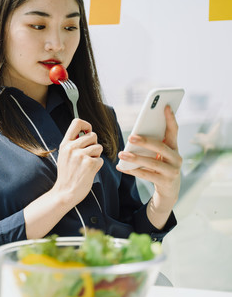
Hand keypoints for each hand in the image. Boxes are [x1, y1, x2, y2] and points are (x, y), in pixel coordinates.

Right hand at [54, 118, 103, 206]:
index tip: (87, 132)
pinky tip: (89, 171)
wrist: (65, 192)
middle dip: (94, 145)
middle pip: (92, 135)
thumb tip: (86, 131)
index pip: (77, 122)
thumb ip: (72, 143)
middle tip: (88, 155)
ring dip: (96, 156)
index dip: (86, 125)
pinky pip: (101, 159)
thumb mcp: (64, 155)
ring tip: (87, 164)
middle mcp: (72, 147)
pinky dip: (98, 165)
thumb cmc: (67, 174)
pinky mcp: (89, 164)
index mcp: (65, 144)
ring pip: (98, 147)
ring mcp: (80, 155)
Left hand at [117, 105, 181, 226]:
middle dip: (145, 141)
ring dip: (136, 158)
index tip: (165, 106)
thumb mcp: (159, 155)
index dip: (171, 118)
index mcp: (174, 147)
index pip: (174, 131)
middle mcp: (176, 158)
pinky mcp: (165, 182)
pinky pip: (146, 175)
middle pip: (161, 147)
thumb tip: (134, 135)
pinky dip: (133, 171)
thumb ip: (152, 144)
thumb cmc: (160, 166)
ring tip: (122, 154)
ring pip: (153, 163)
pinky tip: (121, 167)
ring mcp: (172, 171)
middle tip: (131, 137)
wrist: (169, 190)